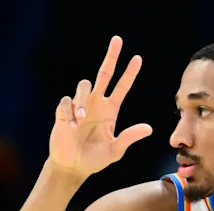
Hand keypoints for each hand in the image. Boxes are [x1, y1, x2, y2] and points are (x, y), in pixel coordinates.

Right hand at [49, 35, 152, 178]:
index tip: (138, 58)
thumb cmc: (95, 159)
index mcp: (110, 111)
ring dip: (82, 101)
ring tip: (80, 121)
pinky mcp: (63, 111)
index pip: (122, 87)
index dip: (129, 73)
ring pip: (83, 86)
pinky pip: (66, 102)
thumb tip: (149, 128)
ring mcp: (79, 106)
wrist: (73, 167)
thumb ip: (129, 137)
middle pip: (103, 73)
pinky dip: (69, 112)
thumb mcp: (115, 150)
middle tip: (118, 40)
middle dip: (111, 57)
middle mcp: (96, 104)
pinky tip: (71, 126)